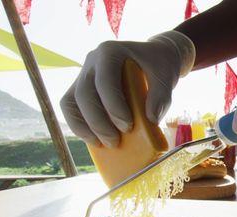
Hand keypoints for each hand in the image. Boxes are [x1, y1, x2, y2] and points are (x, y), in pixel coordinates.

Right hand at [60, 31, 194, 146]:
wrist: (154, 58)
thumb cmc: (159, 67)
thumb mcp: (166, 77)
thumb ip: (161, 96)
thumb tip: (151, 119)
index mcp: (110, 52)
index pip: (105, 81)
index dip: (113, 106)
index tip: (128, 127)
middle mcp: (92, 61)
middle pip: (84, 94)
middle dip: (98, 122)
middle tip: (115, 142)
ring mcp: (83, 74)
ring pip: (71, 102)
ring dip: (84, 127)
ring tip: (103, 144)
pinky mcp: (80, 88)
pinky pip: (70, 108)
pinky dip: (79, 125)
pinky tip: (94, 140)